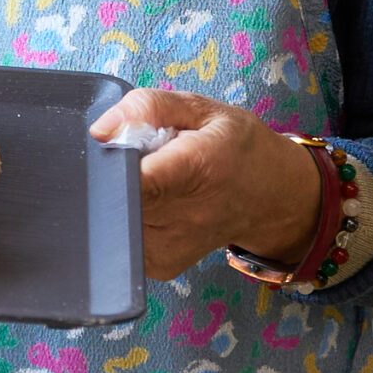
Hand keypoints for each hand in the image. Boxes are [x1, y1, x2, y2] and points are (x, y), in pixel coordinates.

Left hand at [89, 88, 320, 280]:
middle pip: (116, 197)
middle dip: (113, 175)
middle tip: (136, 160)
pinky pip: (123, 237)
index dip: (114, 162)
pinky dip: (126, 218)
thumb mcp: (203, 109)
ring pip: (115, 220)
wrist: (273, 200)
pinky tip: (149, 204)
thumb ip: (148, 107)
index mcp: (196, 168)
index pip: (136, 177)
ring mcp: (170, 247)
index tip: (115, 148)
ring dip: (120, 197)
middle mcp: (183, 215)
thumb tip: (99, 131)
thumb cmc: (237, 148)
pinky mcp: (161, 265)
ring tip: (149, 183)